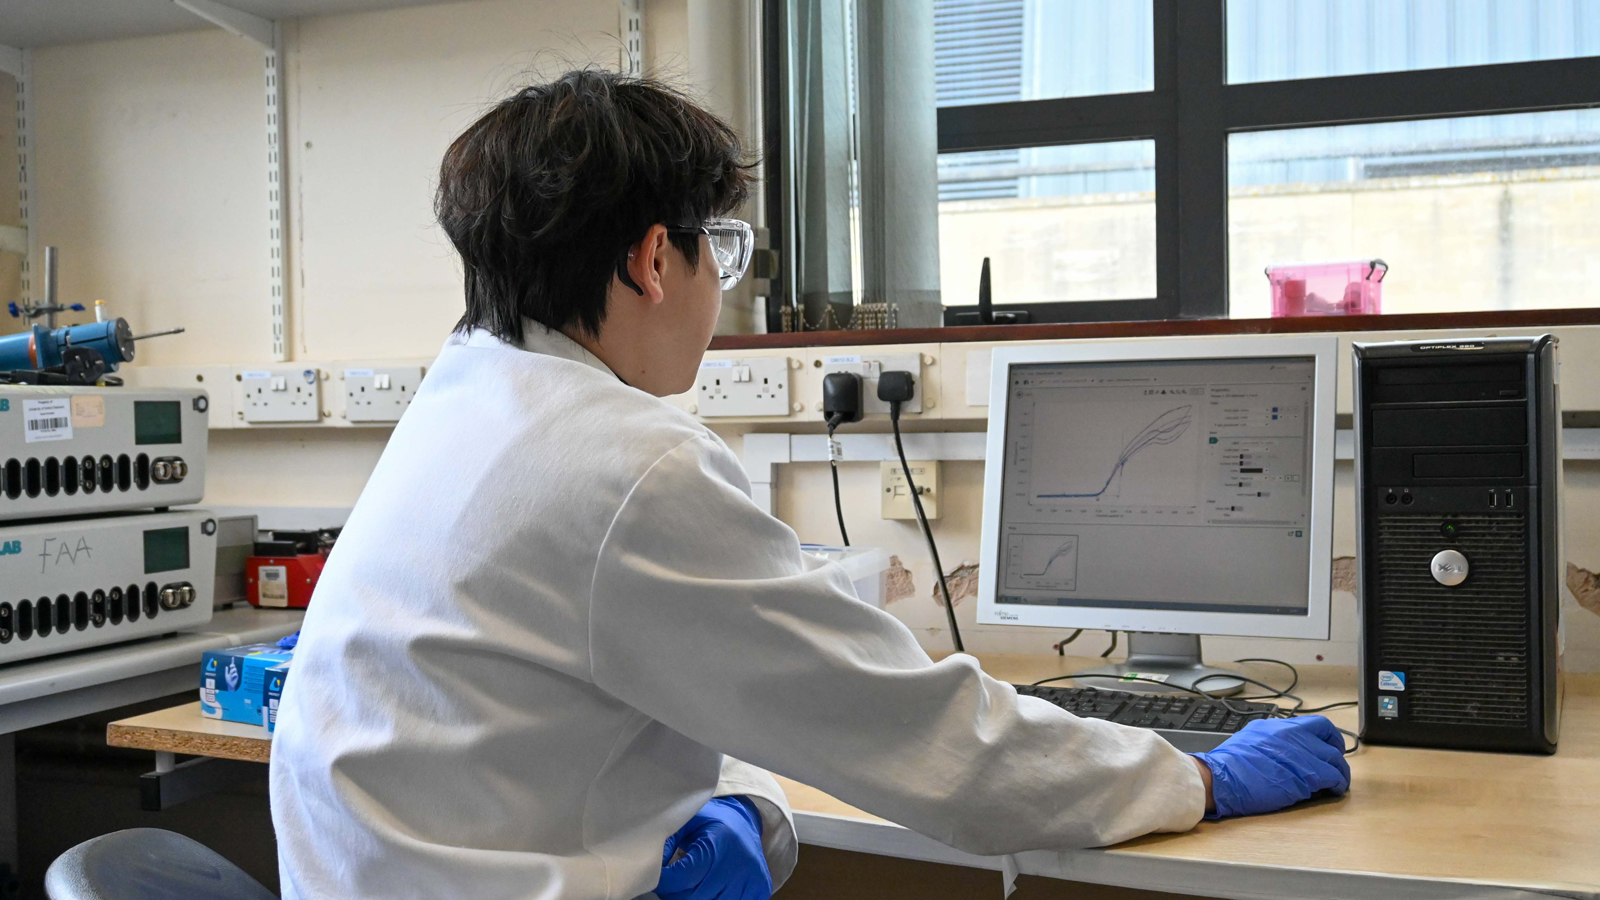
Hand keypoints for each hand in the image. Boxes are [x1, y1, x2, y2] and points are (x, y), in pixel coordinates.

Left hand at [657, 796, 770, 899]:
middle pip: (694, 897)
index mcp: (717, 844)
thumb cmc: (710, 823)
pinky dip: (714, 899)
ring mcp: (752, 879)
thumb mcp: (686, 824)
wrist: (744, 822)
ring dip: (693, 898)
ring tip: (689, 886)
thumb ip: (666, 843)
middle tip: (671, 884)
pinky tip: (708, 890)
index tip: (658, 877)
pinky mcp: (760, 889)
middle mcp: (738, 864)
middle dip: (676, 894)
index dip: (665, 882)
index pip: (683, 878)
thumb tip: (651, 869)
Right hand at [1193, 716, 1350, 818]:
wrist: (1221, 778)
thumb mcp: (1248, 741)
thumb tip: (1280, 751)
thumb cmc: (1227, 767)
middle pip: (1329, 735)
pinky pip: (1334, 776)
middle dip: (1337, 750)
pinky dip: (1339, 784)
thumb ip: (1269, 742)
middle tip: (1336, 763)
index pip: (1313, 724)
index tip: (1327, 745)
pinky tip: (1335, 791)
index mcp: (1276, 726)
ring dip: (1340, 771)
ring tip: (1338, 782)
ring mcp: (1301, 752)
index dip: (1325, 736)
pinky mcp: (1307, 774)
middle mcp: (1292, 734)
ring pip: (1335, 758)